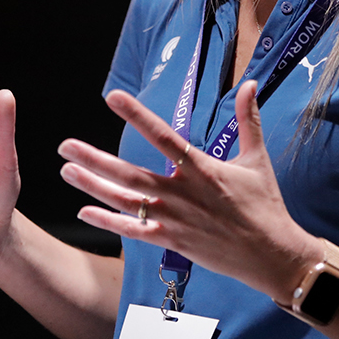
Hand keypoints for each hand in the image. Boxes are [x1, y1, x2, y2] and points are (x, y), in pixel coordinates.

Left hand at [58, 81, 316, 300]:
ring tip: (67, 171)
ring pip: (126, 201)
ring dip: (94, 187)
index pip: (162, 136)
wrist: (272, 255)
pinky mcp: (173, 241)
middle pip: (131, 173)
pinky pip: (134, 232)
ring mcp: (175, 219)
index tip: (112, 97)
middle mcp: (183, 192)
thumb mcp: (257, 159)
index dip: (137, 116)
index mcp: (202, 168)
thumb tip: (251, 83)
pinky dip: (109, 223)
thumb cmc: (265, 206)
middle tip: (66, 146)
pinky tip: (85, 212)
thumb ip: (248, 119)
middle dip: (95, 159)